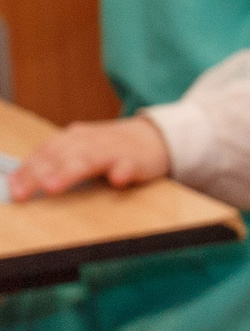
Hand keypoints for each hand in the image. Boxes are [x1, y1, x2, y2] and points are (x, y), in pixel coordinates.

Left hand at [8, 116, 171, 201]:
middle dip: (38, 175)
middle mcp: (89, 141)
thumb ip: (59, 161)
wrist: (155, 137)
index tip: (12, 188)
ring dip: (69, 173)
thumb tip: (27, 180)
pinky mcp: (137, 160)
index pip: (44, 152)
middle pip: (59, 157)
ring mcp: (112, 150)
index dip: (26, 170)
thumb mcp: (82, 149)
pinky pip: (129, 166)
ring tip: (52, 187)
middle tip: (22, 193)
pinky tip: (117, 180)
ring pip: (88, 160)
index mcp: (72, 138)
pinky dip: (122, 172)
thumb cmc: (113, 148)